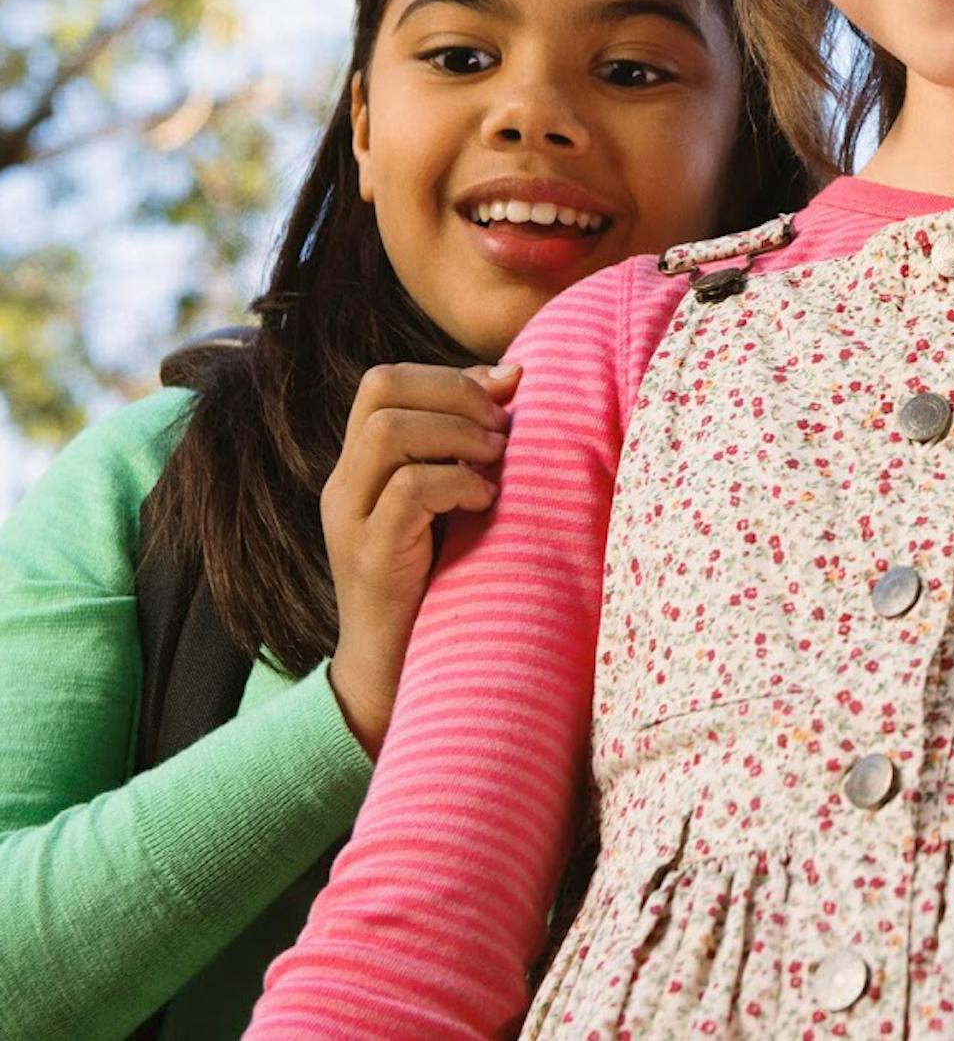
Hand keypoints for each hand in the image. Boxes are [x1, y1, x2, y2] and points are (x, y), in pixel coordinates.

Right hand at [321, 361, 518, 755]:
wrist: (394, 673)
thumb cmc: (441, 579)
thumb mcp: (453, 500)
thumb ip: (469, 443)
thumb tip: (514, 374)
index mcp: (361, 465)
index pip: (384, 380)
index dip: (450, 376)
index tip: (504, 396)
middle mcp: (345, 484)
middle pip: (380, 389)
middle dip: (455, 392)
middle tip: (501, 429)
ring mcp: (350, 518)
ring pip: (390, 431)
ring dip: (458, 435)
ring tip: (496, 463)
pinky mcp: (370, 555)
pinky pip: (408, 489)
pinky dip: (457, 483)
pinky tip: (484, 504)